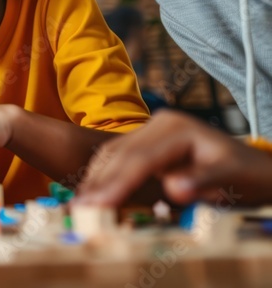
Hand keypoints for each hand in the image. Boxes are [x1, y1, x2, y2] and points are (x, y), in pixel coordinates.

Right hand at [75, 110, 271, 206]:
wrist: (254, 167)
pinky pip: (117, 157)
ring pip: (113, 154)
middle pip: (121, 154)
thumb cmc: (247, 174)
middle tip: (79, 208)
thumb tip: (173, 189)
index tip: (99, 205)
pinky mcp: (147, 143)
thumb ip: (204, 181)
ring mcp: (151, 131)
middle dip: (99, 183)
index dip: (118, 182)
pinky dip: (102, 176)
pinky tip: (92, 193)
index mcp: (177, 128)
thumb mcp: (232, 177)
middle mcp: (160, 124)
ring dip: (95, 180)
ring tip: (78, 204)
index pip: (140, 158)